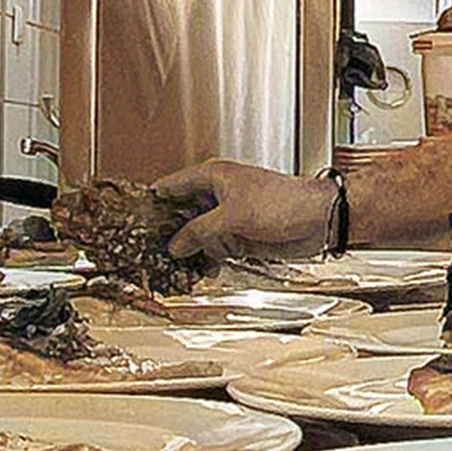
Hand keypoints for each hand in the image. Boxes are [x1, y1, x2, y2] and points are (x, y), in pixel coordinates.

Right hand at [154, 160, 335, 260]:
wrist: (320, 220)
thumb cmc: (285, 203)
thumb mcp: (233, 217)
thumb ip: (199, 231)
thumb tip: (174, 245)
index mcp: (212, 178)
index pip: (170, 188)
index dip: (150, 204)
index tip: (131, 222)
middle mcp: (217, 196)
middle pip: (180, 215)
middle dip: (166, 234)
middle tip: (145, 253)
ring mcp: (228, 217)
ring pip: (196, 236)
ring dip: (186, 252)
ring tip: (168, 269)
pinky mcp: (240, 237)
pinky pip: (214, 249)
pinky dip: (205, 260)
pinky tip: (197, 273)